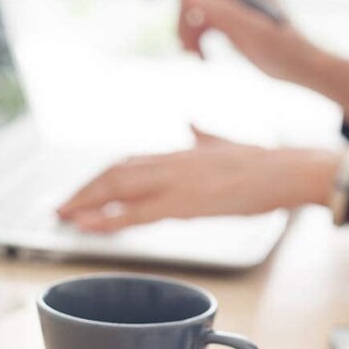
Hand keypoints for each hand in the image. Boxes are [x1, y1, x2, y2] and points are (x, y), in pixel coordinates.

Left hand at [57, 126, 341, 232]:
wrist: (288, 170)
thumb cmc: (263, 163)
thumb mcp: (224, 143)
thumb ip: (202, 135)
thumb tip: (190, 123)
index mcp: (177, 152)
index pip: (127, 162)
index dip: (99, 177)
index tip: (82, 189)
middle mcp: (169, 162)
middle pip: (113, 173)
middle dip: (83, 190)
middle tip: (60, 206)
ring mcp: (174, 182)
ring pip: (117, 189)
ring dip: (85, 202)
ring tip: (63, 215)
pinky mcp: (184, 204)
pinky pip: (135, 214)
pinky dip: (107, 220)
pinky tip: (87, 225)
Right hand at [151, 0, 348, 126]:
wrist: (301, 68)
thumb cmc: (286, 51)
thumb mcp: (255, 34)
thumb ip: (224, 14)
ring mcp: (231, 1)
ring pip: (191, 5)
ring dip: (185, 30)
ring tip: (194, 54)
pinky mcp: (226, 18)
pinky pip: (198, 23)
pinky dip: (194, 40)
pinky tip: (202, 58)